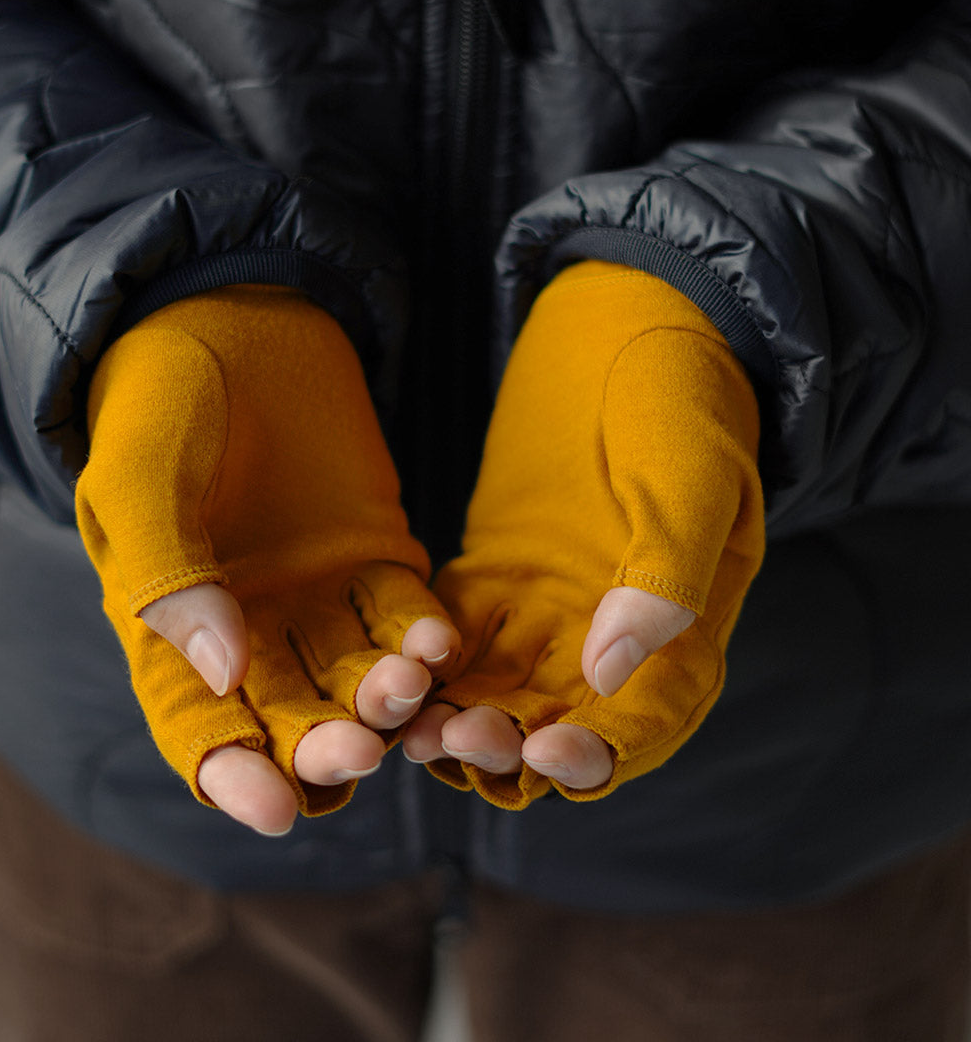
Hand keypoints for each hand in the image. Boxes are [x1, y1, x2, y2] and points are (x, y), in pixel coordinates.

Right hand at [77, 285, 458, 834]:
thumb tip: (222, 669)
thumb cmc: (159, 398)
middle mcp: (251, 634)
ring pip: (359, 680)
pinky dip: (424, 636)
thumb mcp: (138, 476)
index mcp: (173, 633)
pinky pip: (406, 615)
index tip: (275, 807)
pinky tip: (439, 639)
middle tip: (356, 746)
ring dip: (386, 698)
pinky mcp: (376, 558)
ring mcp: (320, 600)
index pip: (203, 732)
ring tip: (405, 686)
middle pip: (292, 721)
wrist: (233, 321)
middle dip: (326, 746)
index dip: (235, 778)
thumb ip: (165, 570)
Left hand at [403, 262, 764, 808]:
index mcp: (685, 630)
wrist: (628, 326)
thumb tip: (610, 671)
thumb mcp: (690, 475)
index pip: (643, 723)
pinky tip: (392, 674)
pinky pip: (457, 645)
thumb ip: (665, 572)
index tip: (544, 754)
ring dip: (458, 721)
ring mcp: (550, 612)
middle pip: (559, 727)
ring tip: (410, 723)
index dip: (597, 755)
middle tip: (455, 738)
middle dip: (509, 749)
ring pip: (500, 698)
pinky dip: (429, 670)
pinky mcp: (495, 579)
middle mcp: (614, 639)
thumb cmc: (681, 394)